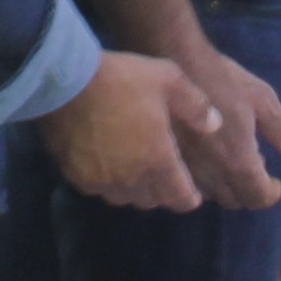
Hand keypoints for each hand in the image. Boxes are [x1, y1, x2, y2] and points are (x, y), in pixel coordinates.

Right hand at [41, 48, 217, 213]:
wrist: (65, 82)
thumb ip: (197, 106)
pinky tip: (110, 165)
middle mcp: (132, 180)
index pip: (181, 198)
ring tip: (138, 171)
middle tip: (166, 174)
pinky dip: (110, 183)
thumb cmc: (122, 79)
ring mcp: (103, 182)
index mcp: (159, 162)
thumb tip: (215, 126)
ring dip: (137, 190)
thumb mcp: (169, 79)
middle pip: (155, 201)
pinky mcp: (78, 178)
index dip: (190, 196)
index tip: (192, 190)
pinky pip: (101, 190)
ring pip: (127, 199)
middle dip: (164, 191)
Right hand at [175, 47, 280, 212]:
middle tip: (255, 165)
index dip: (271, 192)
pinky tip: (203, 160)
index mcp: (237, 161)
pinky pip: (185, 185)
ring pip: (209, 196)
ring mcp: (183, 170)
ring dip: (224, 187)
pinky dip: (200, 181)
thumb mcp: (261, 99)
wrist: (170, 61)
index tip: (276, 181)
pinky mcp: (163, 161)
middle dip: (249, 189)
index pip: (258, 197)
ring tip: (229, 163)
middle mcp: (209, 174)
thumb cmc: (220, 78)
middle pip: (235, 200)